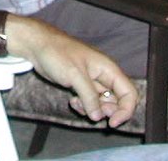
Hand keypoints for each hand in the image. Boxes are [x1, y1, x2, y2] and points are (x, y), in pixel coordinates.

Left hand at [11, 16, 136, 126]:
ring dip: (92, 110)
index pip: (129, 93)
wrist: (38, 46)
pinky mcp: (81, 86)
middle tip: (91, 111)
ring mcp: (92, 82)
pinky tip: (72, 101)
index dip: (125, 110)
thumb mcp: (75, 75)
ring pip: (102, 104)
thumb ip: (89, 96)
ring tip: (77, 103)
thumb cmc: (57, 53)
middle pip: (117, 101)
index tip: (112, 122)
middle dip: (106, 111)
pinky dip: (83, 106)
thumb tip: (98, 116)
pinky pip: (89, 102)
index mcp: (108, 69)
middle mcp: (104, 76)